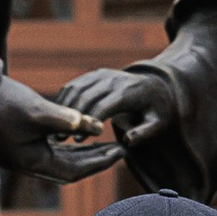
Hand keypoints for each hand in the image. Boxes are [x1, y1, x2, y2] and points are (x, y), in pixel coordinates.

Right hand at [0, 77, 118, 182]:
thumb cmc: (0, 103)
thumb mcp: (37, 111)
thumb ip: (68, 120)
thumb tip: (97, 126)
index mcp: (31, 162)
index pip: (74, 171)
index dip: (100, 162)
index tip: (121, 152)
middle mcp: (26, 163)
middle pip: (69, 168)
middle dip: (95, 159)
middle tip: (120, 149)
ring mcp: (19, 155)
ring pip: (58, 159)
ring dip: (81, 152)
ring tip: (104, 142)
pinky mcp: (15, 142)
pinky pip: (48, 148)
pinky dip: (65, 143)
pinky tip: (77, 131)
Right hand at [61, 63, 176, 148]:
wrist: (156, 85)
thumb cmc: (157, 109)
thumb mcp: (159, 123)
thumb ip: (145, 133)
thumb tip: (127, 141)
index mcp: (128, 92)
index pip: (103, 106)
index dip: (88, 123)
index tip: (78, 140)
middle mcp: (113, 79)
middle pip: (85, 96)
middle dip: (72, 118)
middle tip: (62, 138)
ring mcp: (101, 74)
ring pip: (75, 89)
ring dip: (64, 109)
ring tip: (57, 130)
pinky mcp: (93, 75)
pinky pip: (74, 86)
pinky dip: (64, 101)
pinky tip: (59, 119)